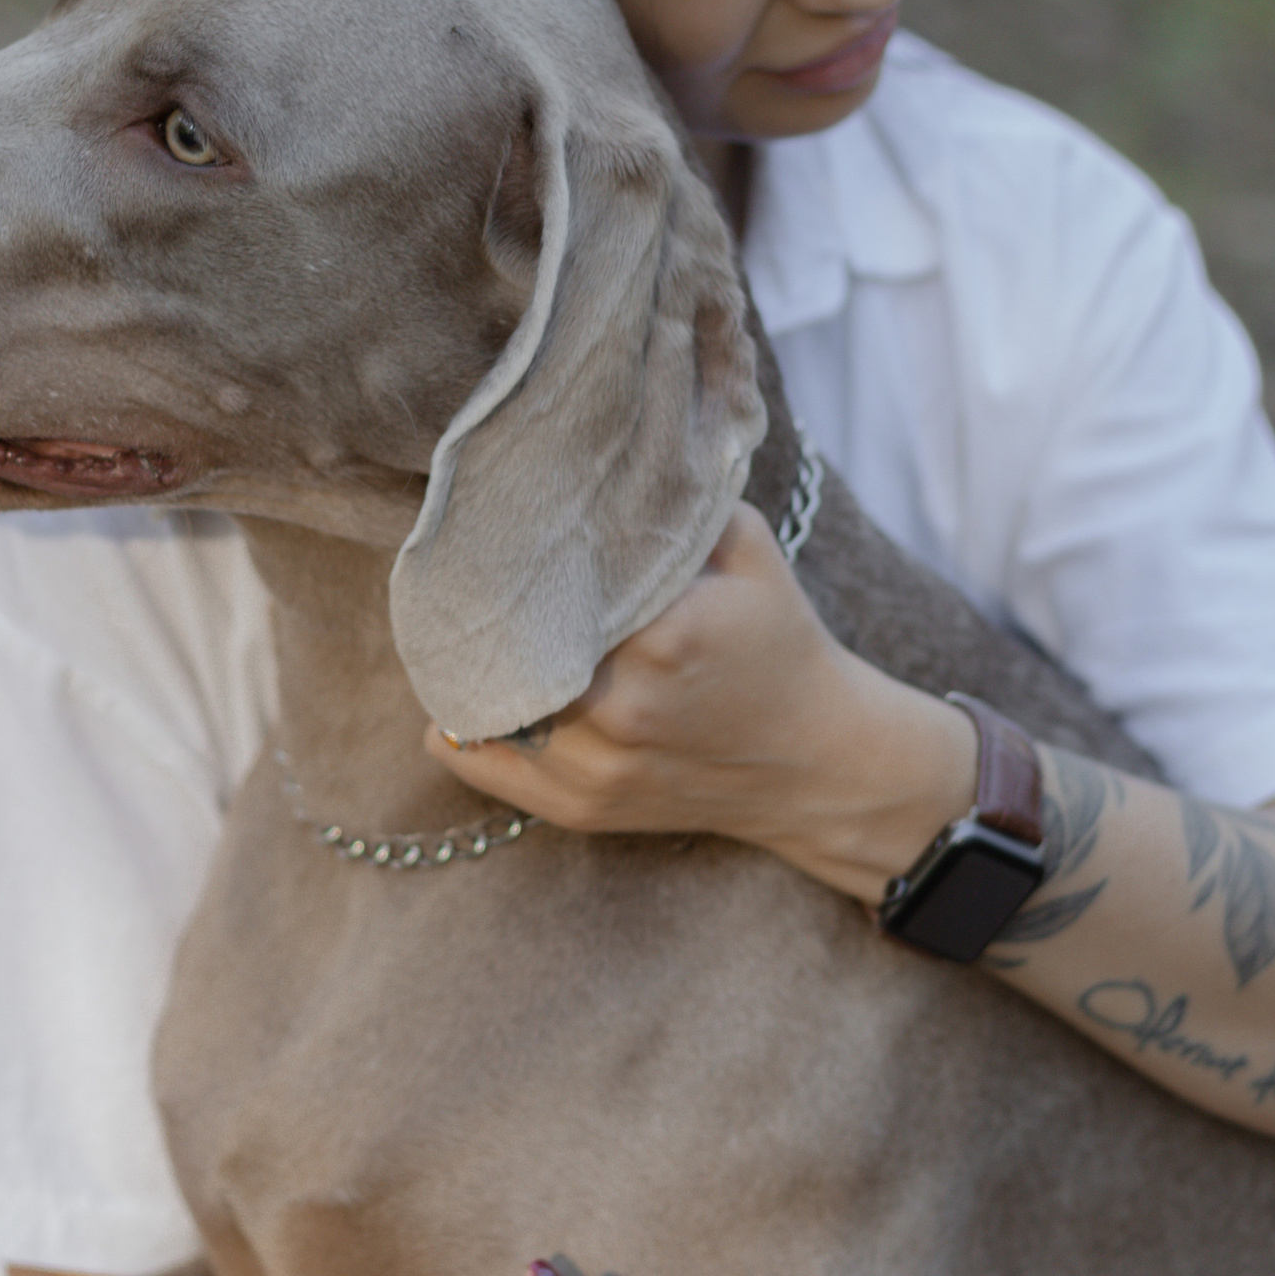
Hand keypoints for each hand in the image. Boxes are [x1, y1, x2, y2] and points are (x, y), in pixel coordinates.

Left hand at [424, 508, 976, 904]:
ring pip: (482, 701)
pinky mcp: (579, 808)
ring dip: (471, 660)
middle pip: (508, 641)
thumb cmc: (776, 639)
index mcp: (663, 635)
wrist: (817, 760)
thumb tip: (584, 467)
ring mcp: (596, 768)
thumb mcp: (745, 545)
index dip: (517, 553)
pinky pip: (475, 762)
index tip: (501, 528)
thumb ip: (667, 500)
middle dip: (491, 605)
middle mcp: (621, 709)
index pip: (548, 583)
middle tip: (468, 568)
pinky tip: (465, 685)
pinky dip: (457, 723)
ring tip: (466, 621)